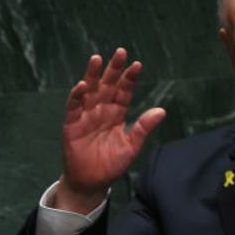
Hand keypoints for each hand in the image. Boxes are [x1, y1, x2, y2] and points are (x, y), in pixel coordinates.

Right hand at [53, 47, 165, 213]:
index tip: (137, 65)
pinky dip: (77, 96)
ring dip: (93, 75)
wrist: (91, 182)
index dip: (129, 78)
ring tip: (97, 59)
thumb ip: (143, 128)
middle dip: (113, 69)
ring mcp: (86, 115)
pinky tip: (83, 85)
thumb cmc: (111, 165)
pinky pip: (74, 107)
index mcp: (117, 113)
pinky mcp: (72, 124)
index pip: (124, 91)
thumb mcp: (131, 147)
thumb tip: (162, 110)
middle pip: (108, 85)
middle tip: (120, 52)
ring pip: (90, 91)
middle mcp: (101, 110)